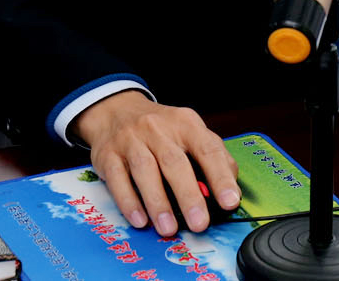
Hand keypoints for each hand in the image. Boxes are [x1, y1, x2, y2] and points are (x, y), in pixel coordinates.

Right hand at [72, 90, 240, 236]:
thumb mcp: (190, 131)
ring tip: (169, 228)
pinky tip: (140, 220)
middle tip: (199, 223)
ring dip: (158, 203)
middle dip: (188, 195)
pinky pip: (117, 179)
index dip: (220, 177)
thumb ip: (214, 155)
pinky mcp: (108, 155)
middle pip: (175, 162)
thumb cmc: (161, 129)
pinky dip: (129, 201)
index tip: (229, 202)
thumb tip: (231, 185)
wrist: (117, 110)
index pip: (207, 149)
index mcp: (185, 123)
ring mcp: (131, 140)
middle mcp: (158, 129)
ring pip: (145, 170)